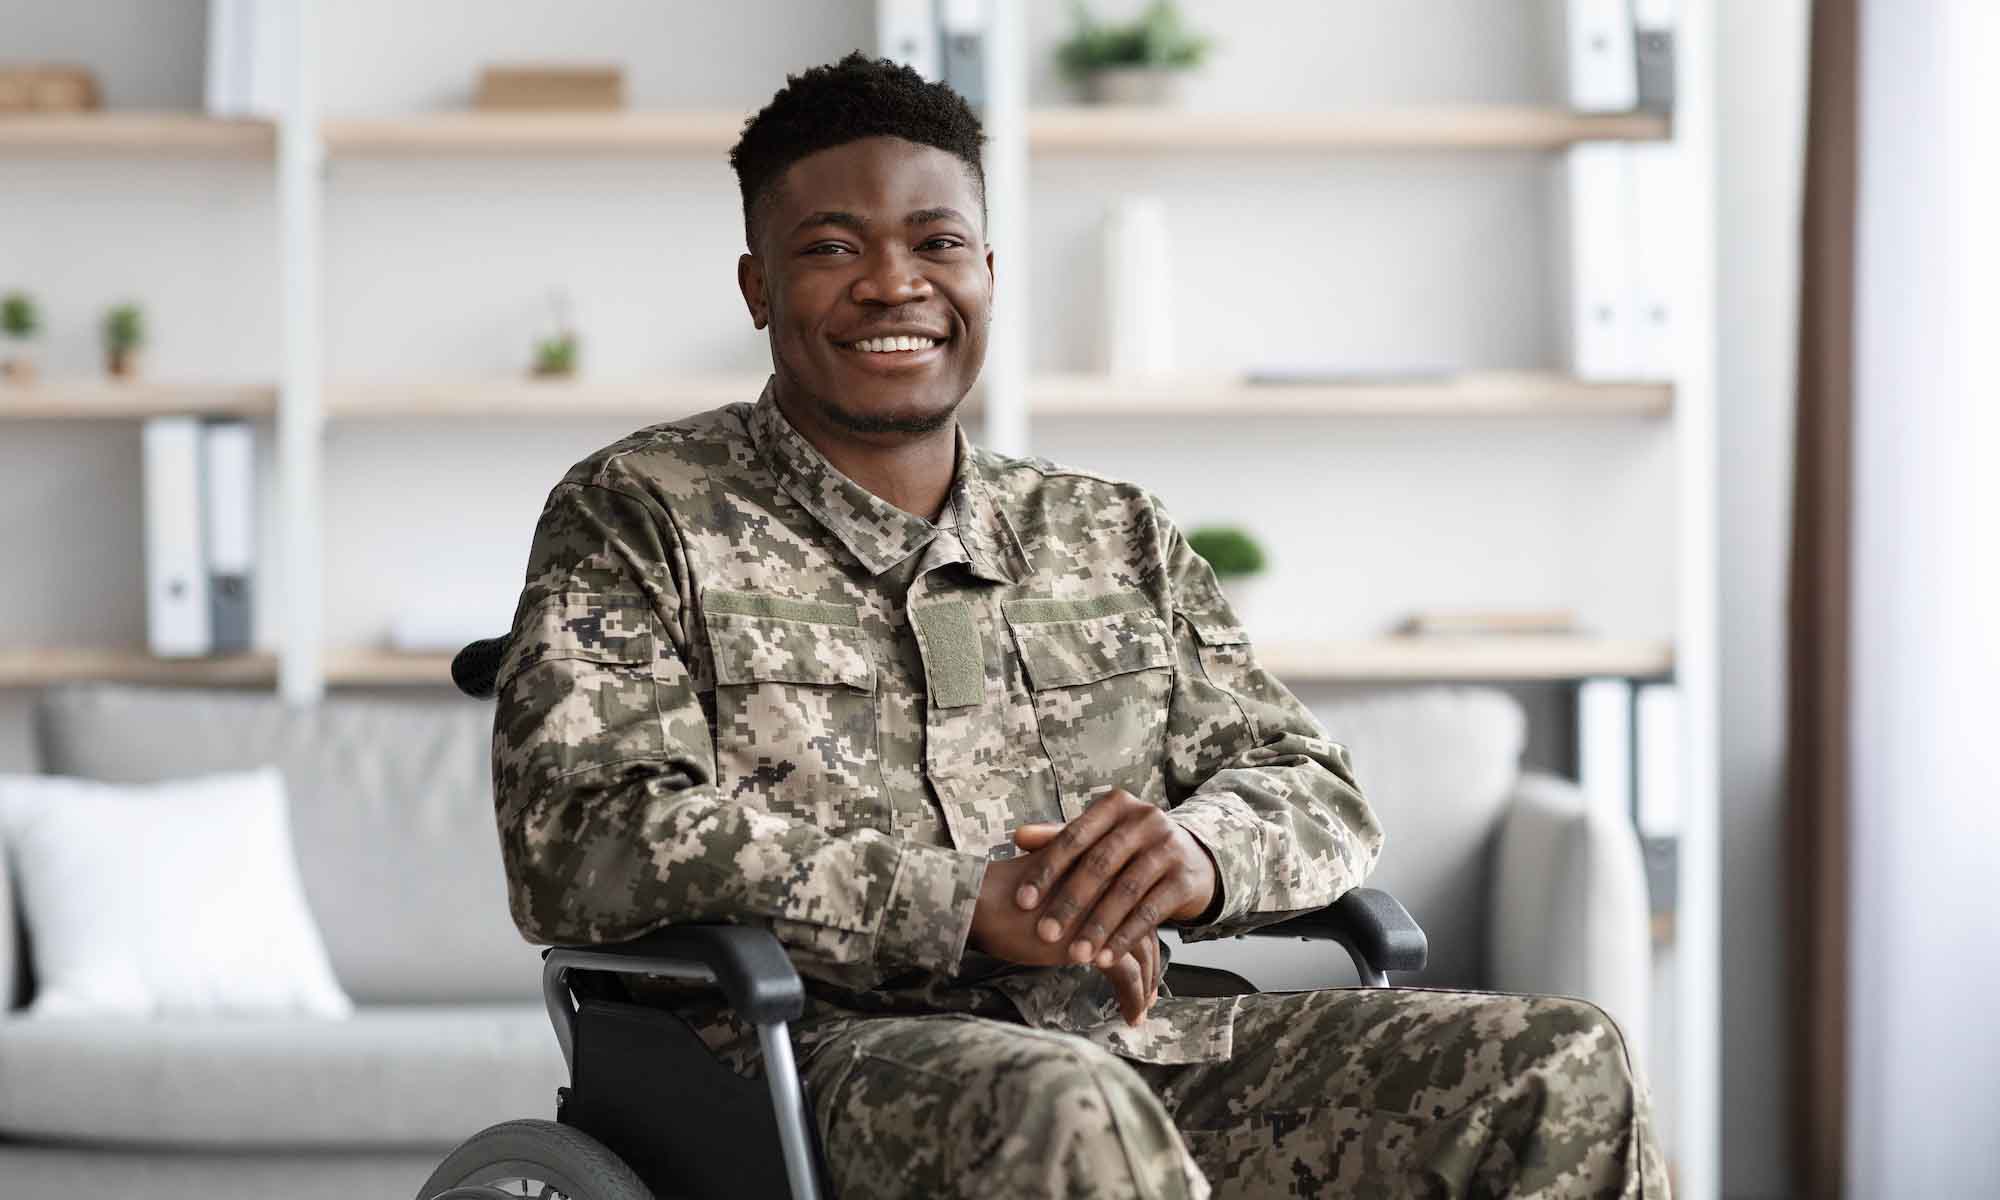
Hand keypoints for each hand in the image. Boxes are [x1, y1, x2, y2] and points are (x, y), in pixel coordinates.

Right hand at [969, 840, 1165, 1024]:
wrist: (980, 899)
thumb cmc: (1003, 892)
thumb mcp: (1047, 880)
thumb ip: (1071, 890)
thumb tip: (1080, 918)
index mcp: (1101, 868)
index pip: (1136, 903)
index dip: (1142, 933)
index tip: (1145, 957)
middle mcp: (1111, 887)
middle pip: (1146, 927)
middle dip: (1151, 962)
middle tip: (1150, 988)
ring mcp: (1104, 915)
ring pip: (1141, 953)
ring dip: (1147, 984)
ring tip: (1143, 1008)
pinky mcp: (1092, 943)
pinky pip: (1126, 976)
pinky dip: (1132, 998)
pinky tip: (1130, 1016)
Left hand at [1010, 788, 1217, 972]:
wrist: (1193, 859)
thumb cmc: (1130, 849)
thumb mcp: (1099, 837)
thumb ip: (1060, 837)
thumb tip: (1018, 836)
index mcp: (1116, 804)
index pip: (1074, 837)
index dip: (1046, 870)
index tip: (1022, 902)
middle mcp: (1145, 819)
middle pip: (1099, 864)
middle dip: (1069, 903)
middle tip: (1045, 933)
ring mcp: (1169, 847)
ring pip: (1126, 891)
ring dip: (1097, 927)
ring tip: (1075, 955)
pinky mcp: (1185, 878)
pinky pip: (1151, 912)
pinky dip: (1125, 937)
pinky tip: (1105, 959)